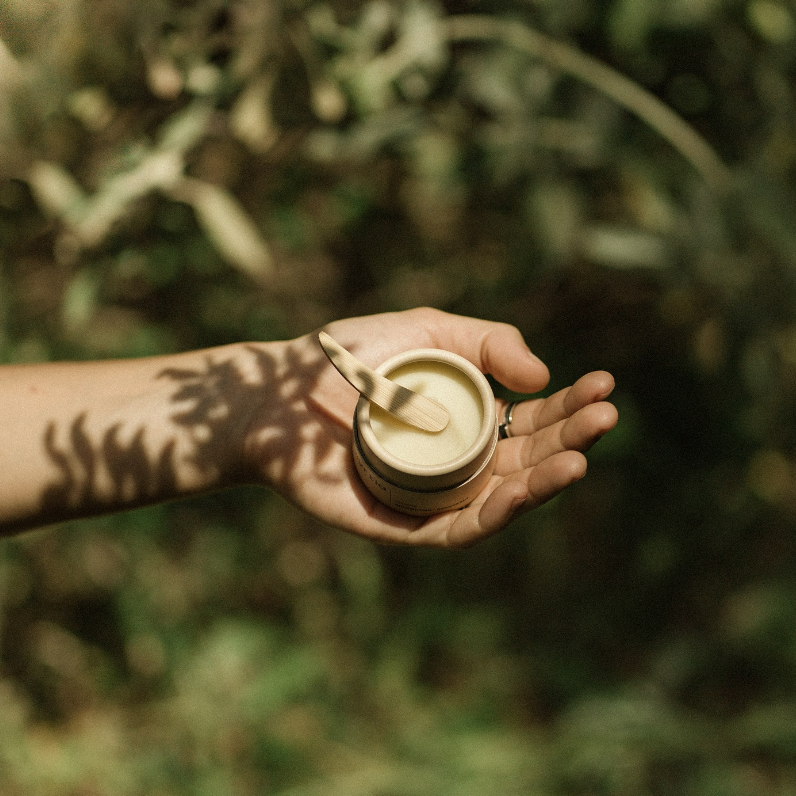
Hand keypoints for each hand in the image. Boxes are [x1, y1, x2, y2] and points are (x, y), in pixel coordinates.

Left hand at [242, 307, 616, 547]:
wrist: (274, 394)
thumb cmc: (347, 359)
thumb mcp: (426, 330)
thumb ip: (485, 342)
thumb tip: (542, 378)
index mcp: (470, 420)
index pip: (535, 419)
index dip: (572, 405)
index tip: (606, 385)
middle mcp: (460, 462)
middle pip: (529, 458)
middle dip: (571, 439)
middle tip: (606, 415)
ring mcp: (436, 496)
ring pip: (505, 498)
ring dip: (547, 481)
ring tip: (581, 457)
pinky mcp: (404, 524)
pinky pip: (459, 529)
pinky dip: (497, 514)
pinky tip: (527, 490)